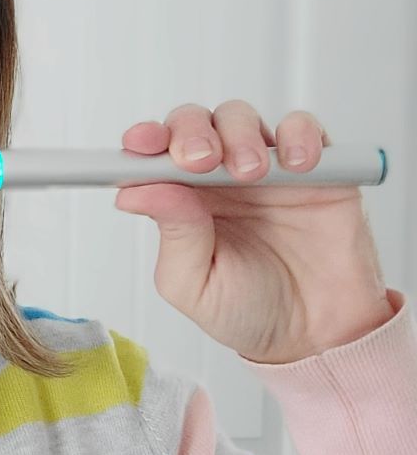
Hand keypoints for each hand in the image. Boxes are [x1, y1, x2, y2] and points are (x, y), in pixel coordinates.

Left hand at [114, 100, 394, 363]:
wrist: (319, 336)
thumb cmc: (248, 310)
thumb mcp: (195, 285)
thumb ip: (173, 235)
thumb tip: (135, 193)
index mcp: (181, 200)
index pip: (154, 155)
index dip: (144, 141)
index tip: (139, 144)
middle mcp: (217, 177)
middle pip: (193, 123)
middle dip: (190, 132)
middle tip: (198, 160)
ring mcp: (265, 169)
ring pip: (240, 118)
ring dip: (238, 135)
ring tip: (250, 173)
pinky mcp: (315, 168)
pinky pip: (303, 129)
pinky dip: (297, 135)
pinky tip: (296, 164)